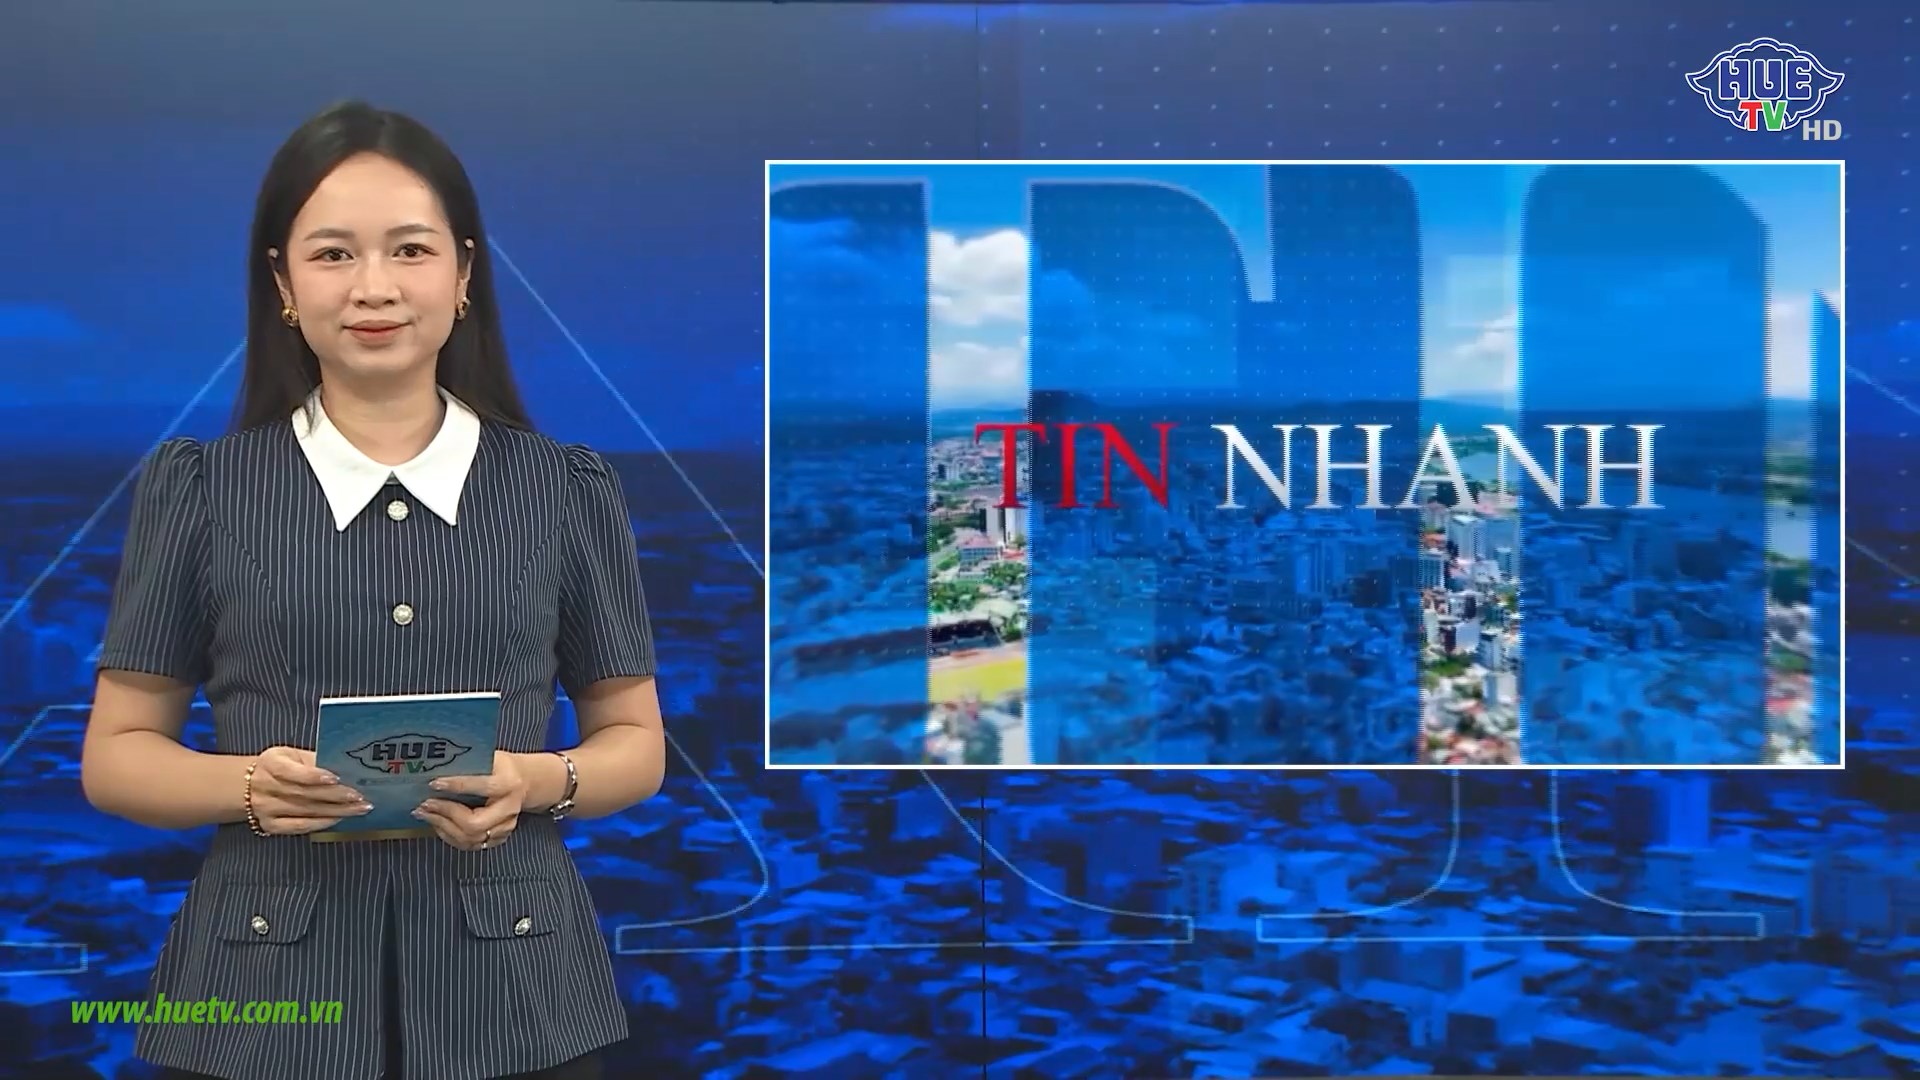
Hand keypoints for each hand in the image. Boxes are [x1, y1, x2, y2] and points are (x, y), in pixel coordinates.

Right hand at [248, 746, 369, 834]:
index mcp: (271, 763)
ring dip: (336, 811)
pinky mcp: (270, 825)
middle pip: (305, 793)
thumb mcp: (291, 755)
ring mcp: (266, 809)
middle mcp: (266, 786)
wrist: (246, 785)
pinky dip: (320, 824)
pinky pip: (299, 827)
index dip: (314, 775)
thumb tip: (347, 765)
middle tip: (360, 797)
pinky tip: (338, 819)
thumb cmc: (279, 766)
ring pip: (306, 811)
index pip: (292, 771)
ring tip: (359, 808)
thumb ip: (314, 760)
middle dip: (336, 796)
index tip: (336, 777)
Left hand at [413, 751, 526, 851]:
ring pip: (469, 837)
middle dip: (445, 815)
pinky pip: (469, 844)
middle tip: (424, 805)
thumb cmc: (501, 767)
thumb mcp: (491, 758)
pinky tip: (438, 824)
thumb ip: (469, 764)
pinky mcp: (498, 838)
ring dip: (442, 827)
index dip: (457, 786)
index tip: (434, 783)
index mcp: (509, 783)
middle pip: (474, 823)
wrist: (525, 782)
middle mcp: (509, 808)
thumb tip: (435, 767)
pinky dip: (449, 836)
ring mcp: (505, 826)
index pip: (483, 787)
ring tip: (425, 814)